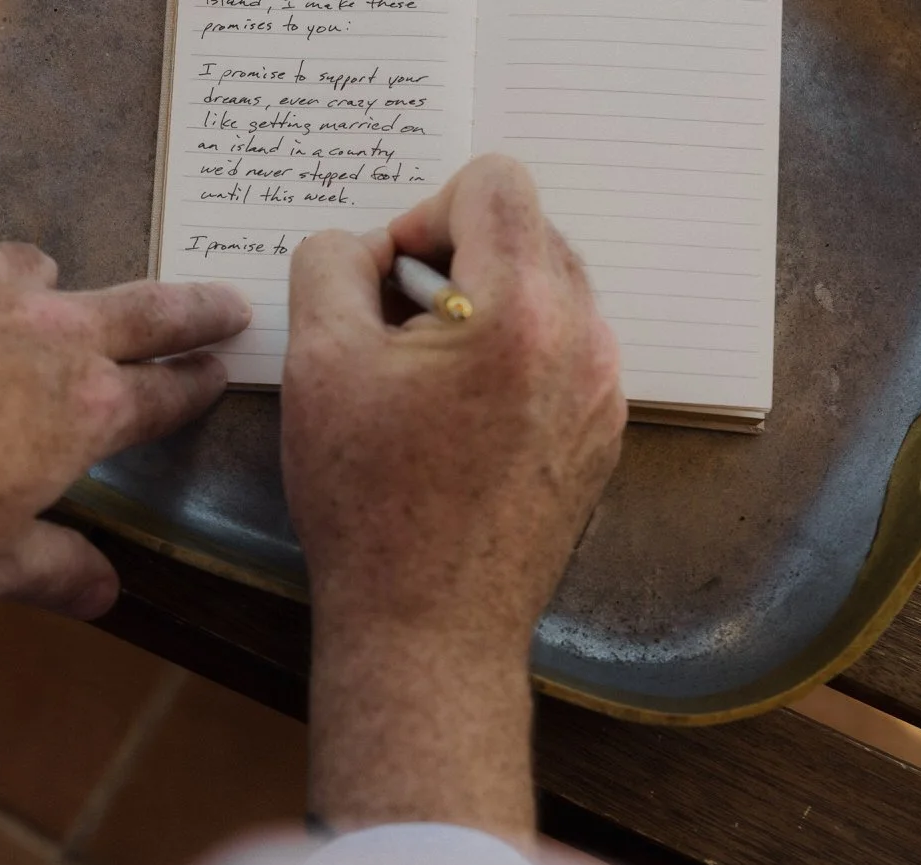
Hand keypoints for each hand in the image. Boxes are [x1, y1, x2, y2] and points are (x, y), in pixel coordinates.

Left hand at [0, 241, 248, 618]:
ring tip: (75, 287)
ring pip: (63, 276)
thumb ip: (52, 571)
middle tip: (231, 301)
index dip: (195, 388)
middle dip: (196, 311)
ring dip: (80, 287)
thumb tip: (107, 593)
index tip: (219, 373)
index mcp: (84, 414)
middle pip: (148, 315)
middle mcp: (55, 337)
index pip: (162, 398)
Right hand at [285, 155, 624, 841]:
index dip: (424, 212)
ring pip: (547, 290)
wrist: (427, 626)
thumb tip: (360, 246)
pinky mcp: (602, 433)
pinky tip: (460, 421)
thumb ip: (331, 265)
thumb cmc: (368, 502)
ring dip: (482, 308)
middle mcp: (583, 339)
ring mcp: (603, 390)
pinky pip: (562, 351)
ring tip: (427, 380)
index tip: (389, 282)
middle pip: (525, 231)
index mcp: (519, 309)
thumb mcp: (318, 364)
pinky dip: (511, 358)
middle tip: (396, 332)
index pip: (494, 181)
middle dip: (453, 261)